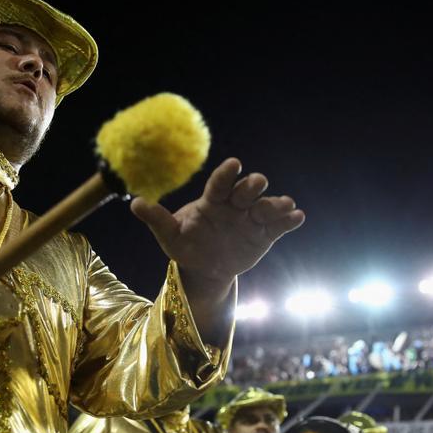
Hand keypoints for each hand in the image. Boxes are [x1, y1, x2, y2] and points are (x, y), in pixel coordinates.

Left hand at [130, 158, 304, 289]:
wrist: (204, 268)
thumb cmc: (185, 246)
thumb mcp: (169, 235)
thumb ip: (156, 219)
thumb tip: (134, 203)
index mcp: (212, 201)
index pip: (220, 183)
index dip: (227, 173)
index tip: (234, 163)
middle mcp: (234, 205)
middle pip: (246, 190)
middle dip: (252, 186)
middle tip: (257, 183)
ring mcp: (251, 219)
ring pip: (266, 206)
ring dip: (275, 204)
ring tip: (285, 205)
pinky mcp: (265, 235)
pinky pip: (279, 226)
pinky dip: (289, 221)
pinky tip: (298, 216)